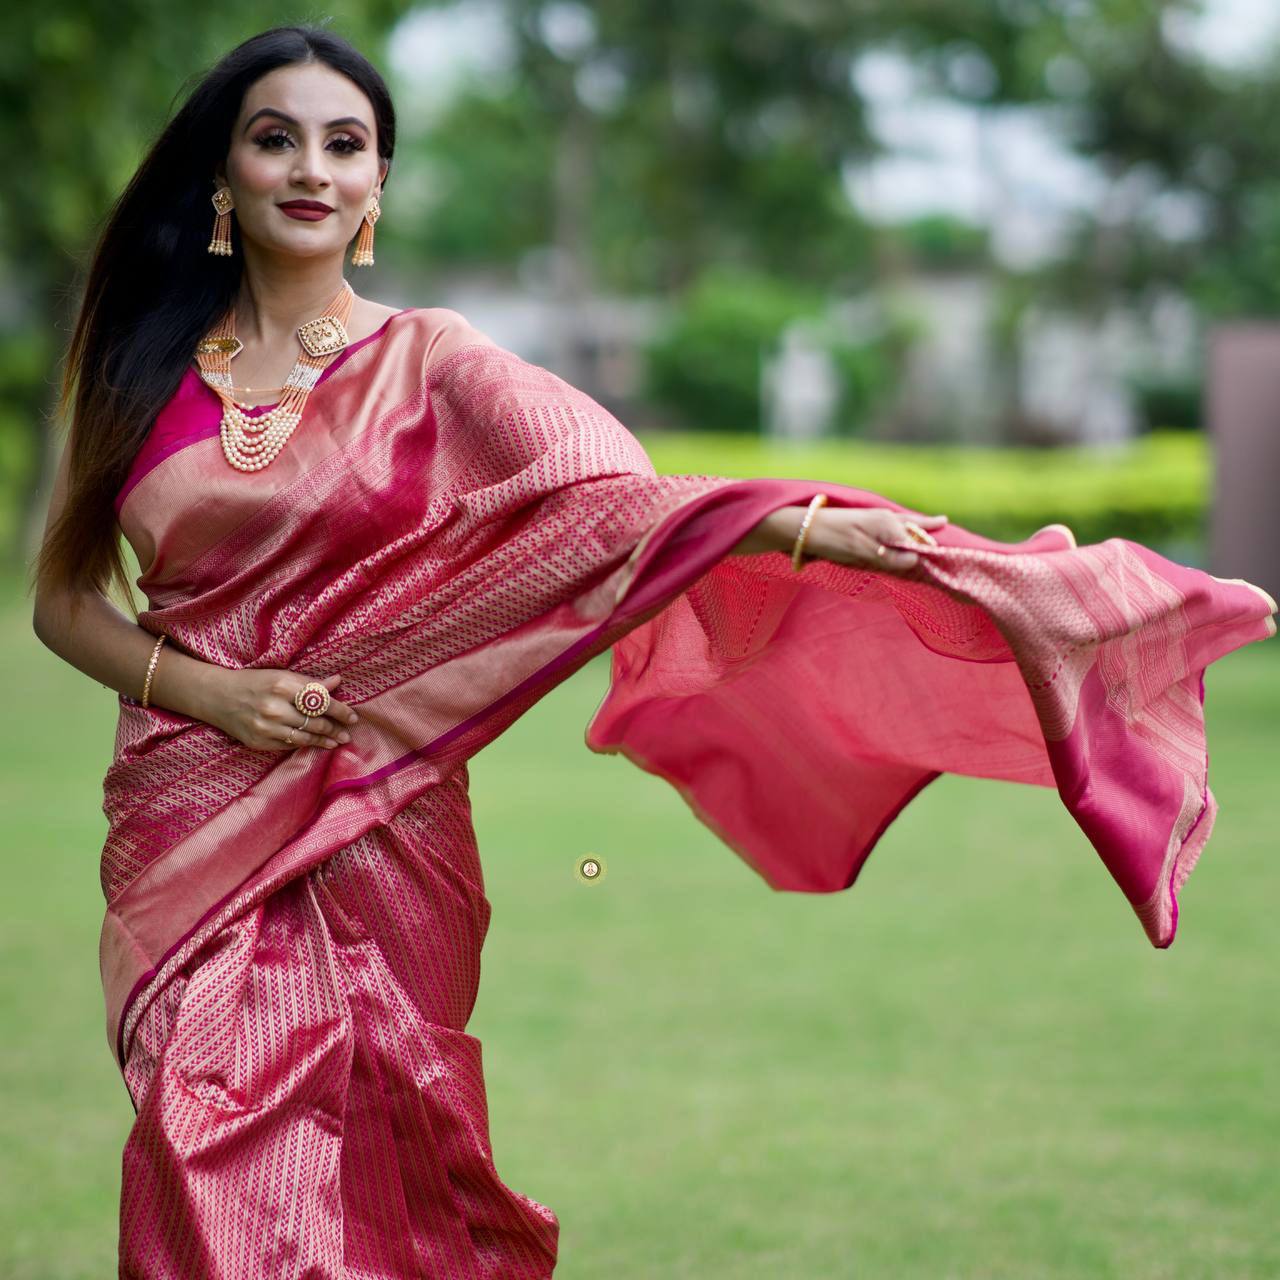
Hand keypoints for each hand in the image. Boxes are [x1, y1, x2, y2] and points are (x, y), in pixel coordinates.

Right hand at [202, 669, 359, 751]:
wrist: (217, 697)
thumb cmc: (254, 682)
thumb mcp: (281, 675)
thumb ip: (309, 682)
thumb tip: (337, 682)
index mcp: (282, 686)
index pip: (320, 701)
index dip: (340, 710)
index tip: (353, 716)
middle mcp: (274, 708)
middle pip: (314, 722)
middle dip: (335, 728)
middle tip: (347, 732)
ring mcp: (265, 727)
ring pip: (304, 737)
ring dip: (324, 740)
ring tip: (337, 741)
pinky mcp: (259, 742)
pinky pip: (289, 745)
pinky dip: (305, 744)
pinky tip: (316, 743)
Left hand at [804, 508, 948, 572]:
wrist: (802, 528)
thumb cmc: (832, 540)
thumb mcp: (861, 552)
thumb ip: (888, 557)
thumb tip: (916, 560)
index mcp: (887, 523)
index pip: (917, 539)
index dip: (931, 549)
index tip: (946, 558)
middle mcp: (884, 518)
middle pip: (913, 524)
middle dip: (929, 526)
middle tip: (945, 522)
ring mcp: (874, 519)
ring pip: (901, 522)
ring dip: (916, 524)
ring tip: (933, 522)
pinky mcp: (864, 525)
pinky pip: (890, 525)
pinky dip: (901, 526)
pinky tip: (903, 528)